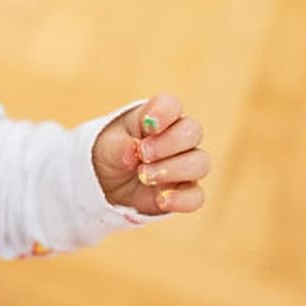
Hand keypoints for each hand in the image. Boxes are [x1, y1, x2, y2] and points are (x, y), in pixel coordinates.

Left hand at [93, 93, 210, 215]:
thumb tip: (132, 150)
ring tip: (143, 176)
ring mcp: (185, 165)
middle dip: (167, 144)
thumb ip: (118, 146)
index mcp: (157, 118)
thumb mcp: (106, 147)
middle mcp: (178, 139)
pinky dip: (181, 199)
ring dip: (172, 169)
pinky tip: (161, 200)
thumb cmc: (112, 154)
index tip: (149, 122)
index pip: (171, 106)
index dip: (164, 112)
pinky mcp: (185, 192)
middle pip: (192, 132)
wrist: (109, 184)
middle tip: (143, 154)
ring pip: (200, 162)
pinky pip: (196, 196)